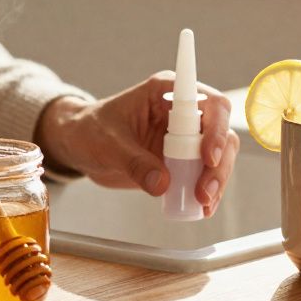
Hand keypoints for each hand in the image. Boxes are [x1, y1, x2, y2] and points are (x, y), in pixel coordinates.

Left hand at [35, 72, 240, 216]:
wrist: (80, 144)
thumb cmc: (90, 130)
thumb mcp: (107, 143)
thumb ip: (134, 162)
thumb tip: (161, 183)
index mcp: (166, 92)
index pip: (208, 102)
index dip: (215, 128)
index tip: (207, 156)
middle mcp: (183, 111)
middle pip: (220, 132)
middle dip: (218, 164)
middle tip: (204, 191)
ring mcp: (186, 136)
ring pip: (220, 155)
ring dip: (217, 181)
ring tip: (202, 203)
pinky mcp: (183, 159)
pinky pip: (205, 174)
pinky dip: (208, 191)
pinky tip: (201, 208)